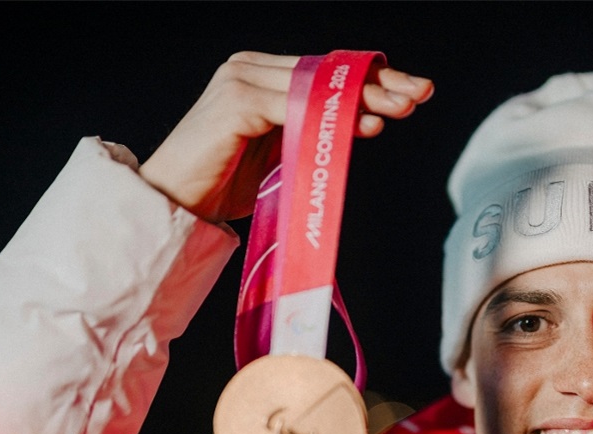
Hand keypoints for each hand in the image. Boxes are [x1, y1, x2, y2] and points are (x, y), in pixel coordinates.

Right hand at [139, 51, 433, 223]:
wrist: (173, 205)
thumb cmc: (221, 184)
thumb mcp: (281, 153)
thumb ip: (313, 132)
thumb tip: (368, 121)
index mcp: (261, 76)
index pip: (327, 71)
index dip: (371, 78)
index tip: (412, 90)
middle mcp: (250, 69)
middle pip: (327, 71)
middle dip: (378, 82)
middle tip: (420, 93)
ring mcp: (241, 81)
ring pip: (318, 85)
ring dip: (364, 98)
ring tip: (402, 109)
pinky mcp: (236, 101)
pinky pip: (297, 105)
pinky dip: (333, 116)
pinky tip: (366, 124)